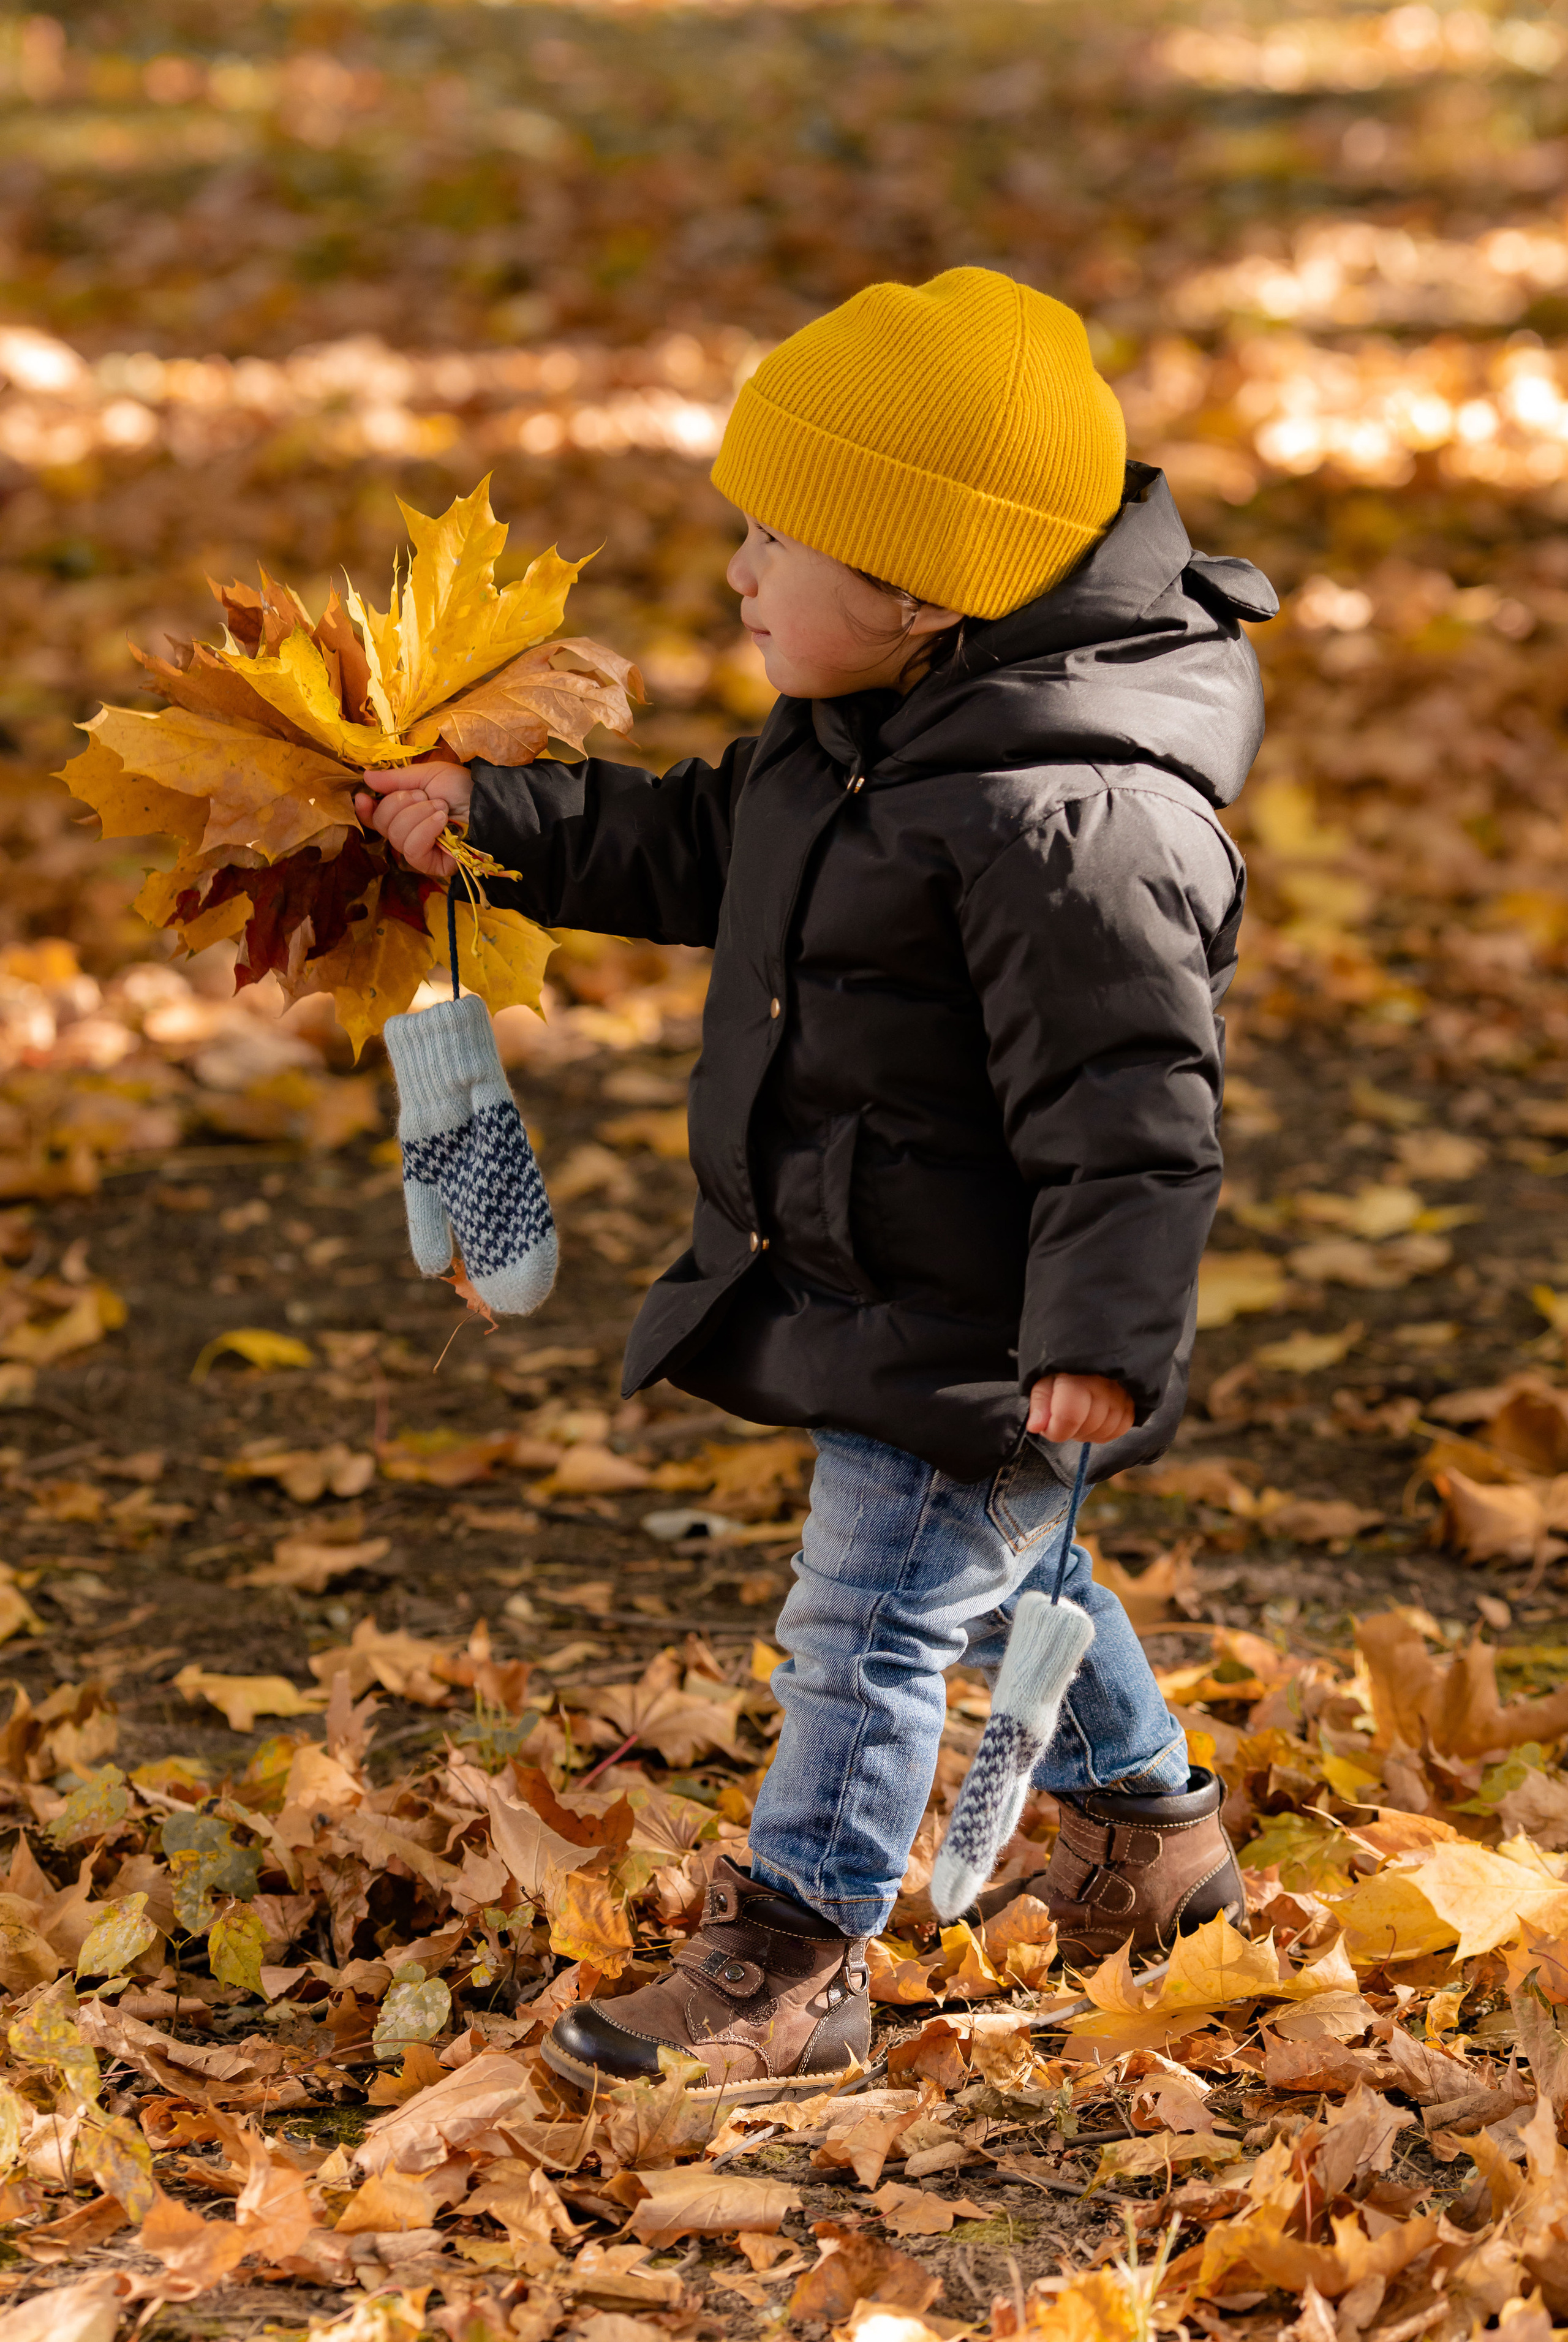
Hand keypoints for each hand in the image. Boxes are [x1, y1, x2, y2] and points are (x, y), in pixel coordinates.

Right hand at [354, 758, 473, 879]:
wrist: (488, 803)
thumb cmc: (461, 787)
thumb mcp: (428, 774)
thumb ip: (396, 779)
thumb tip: (365, 777)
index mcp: (404, 811)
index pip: (375, 818)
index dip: (365, 810)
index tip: (363, 797)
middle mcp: (408, 832)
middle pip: (383, 825)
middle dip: (400, 804)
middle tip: (424, 796)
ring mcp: (420, 851)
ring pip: (396, 837)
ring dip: (418, 816)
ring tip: (441, 808)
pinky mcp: (431, 865)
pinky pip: (412, 850)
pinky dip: (424, 831)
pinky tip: (440, 821)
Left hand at [1027, 1373, 1133, 1444]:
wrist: (1091, 1353)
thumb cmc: (1063, 1370)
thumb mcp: (1043, 1381)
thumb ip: (1039, 1404)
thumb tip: (1035, 1427)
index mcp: (1077, 1377)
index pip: (1069, 1416)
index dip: (1056, 1430)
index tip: (1049, 1426)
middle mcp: (1104, 1384)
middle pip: (1087, 1428)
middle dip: (1071, 1430)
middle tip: (1065, 1415)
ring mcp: (1122, 1392)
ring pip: (1105, 1431)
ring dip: (1088, 1431)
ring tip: (1081, 1415)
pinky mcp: (1134, 1400)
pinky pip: (1120, 1429)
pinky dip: (1106, 1430)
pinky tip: (1096, 1418)